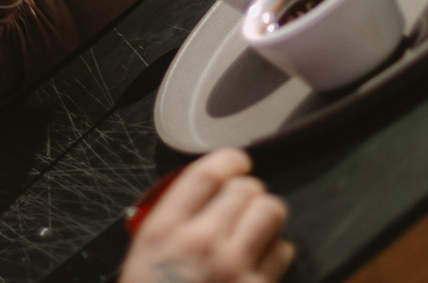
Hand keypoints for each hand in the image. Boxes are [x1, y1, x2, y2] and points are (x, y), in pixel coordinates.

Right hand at [120, 150, 291, 282]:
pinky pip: (284, 250)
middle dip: (247, 191)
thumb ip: (172, 221)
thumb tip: (206, 194)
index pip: (207, 172)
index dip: (229, 160)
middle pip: (245, 187)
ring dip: (265, 214)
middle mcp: (202, 242)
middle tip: (241, 204)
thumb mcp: (142, 256)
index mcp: (165, 229)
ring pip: (271, 211)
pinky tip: (262, 259)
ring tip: (256, 226)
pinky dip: (278, 250)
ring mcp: (235, 268)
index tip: (237, 162)